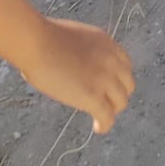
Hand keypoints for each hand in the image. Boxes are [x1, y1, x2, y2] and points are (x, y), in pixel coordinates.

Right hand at [21, 18, 134, 133]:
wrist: (36, 43)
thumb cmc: (43, 37)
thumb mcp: (75, 38)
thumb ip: (85, 52)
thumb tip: (76, 66)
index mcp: (106, 43)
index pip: (125, 65)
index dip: (118, 78)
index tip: (108, 86)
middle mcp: (111, 60)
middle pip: (128, 85)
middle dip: (118, 95)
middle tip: (105, 102)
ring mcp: (104, 79)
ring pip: (120, 103)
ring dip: (111, 110)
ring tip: (99, 117)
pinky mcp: (93, 97)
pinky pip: (107, 117)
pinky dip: (104, 125)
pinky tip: (97, 127)